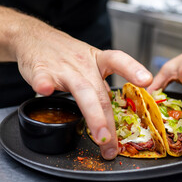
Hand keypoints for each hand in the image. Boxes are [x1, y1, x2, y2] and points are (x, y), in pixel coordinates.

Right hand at [0, 0, 152, 159]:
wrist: (33, 36)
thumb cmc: (65, 52)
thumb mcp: (89, 60)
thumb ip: (100, 83)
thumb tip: (113, 107)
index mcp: (97, 60)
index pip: (118, 60)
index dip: (133, 69)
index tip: (147, 81)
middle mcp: (83, 63)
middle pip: (100, 92)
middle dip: (109, 121)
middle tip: (113, 145)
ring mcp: (63, 67)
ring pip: (81, 91)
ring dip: (92, 114)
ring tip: (99, 135)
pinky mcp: (41, 70)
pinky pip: (44, 78)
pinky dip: (44, 85)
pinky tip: (45, 91)